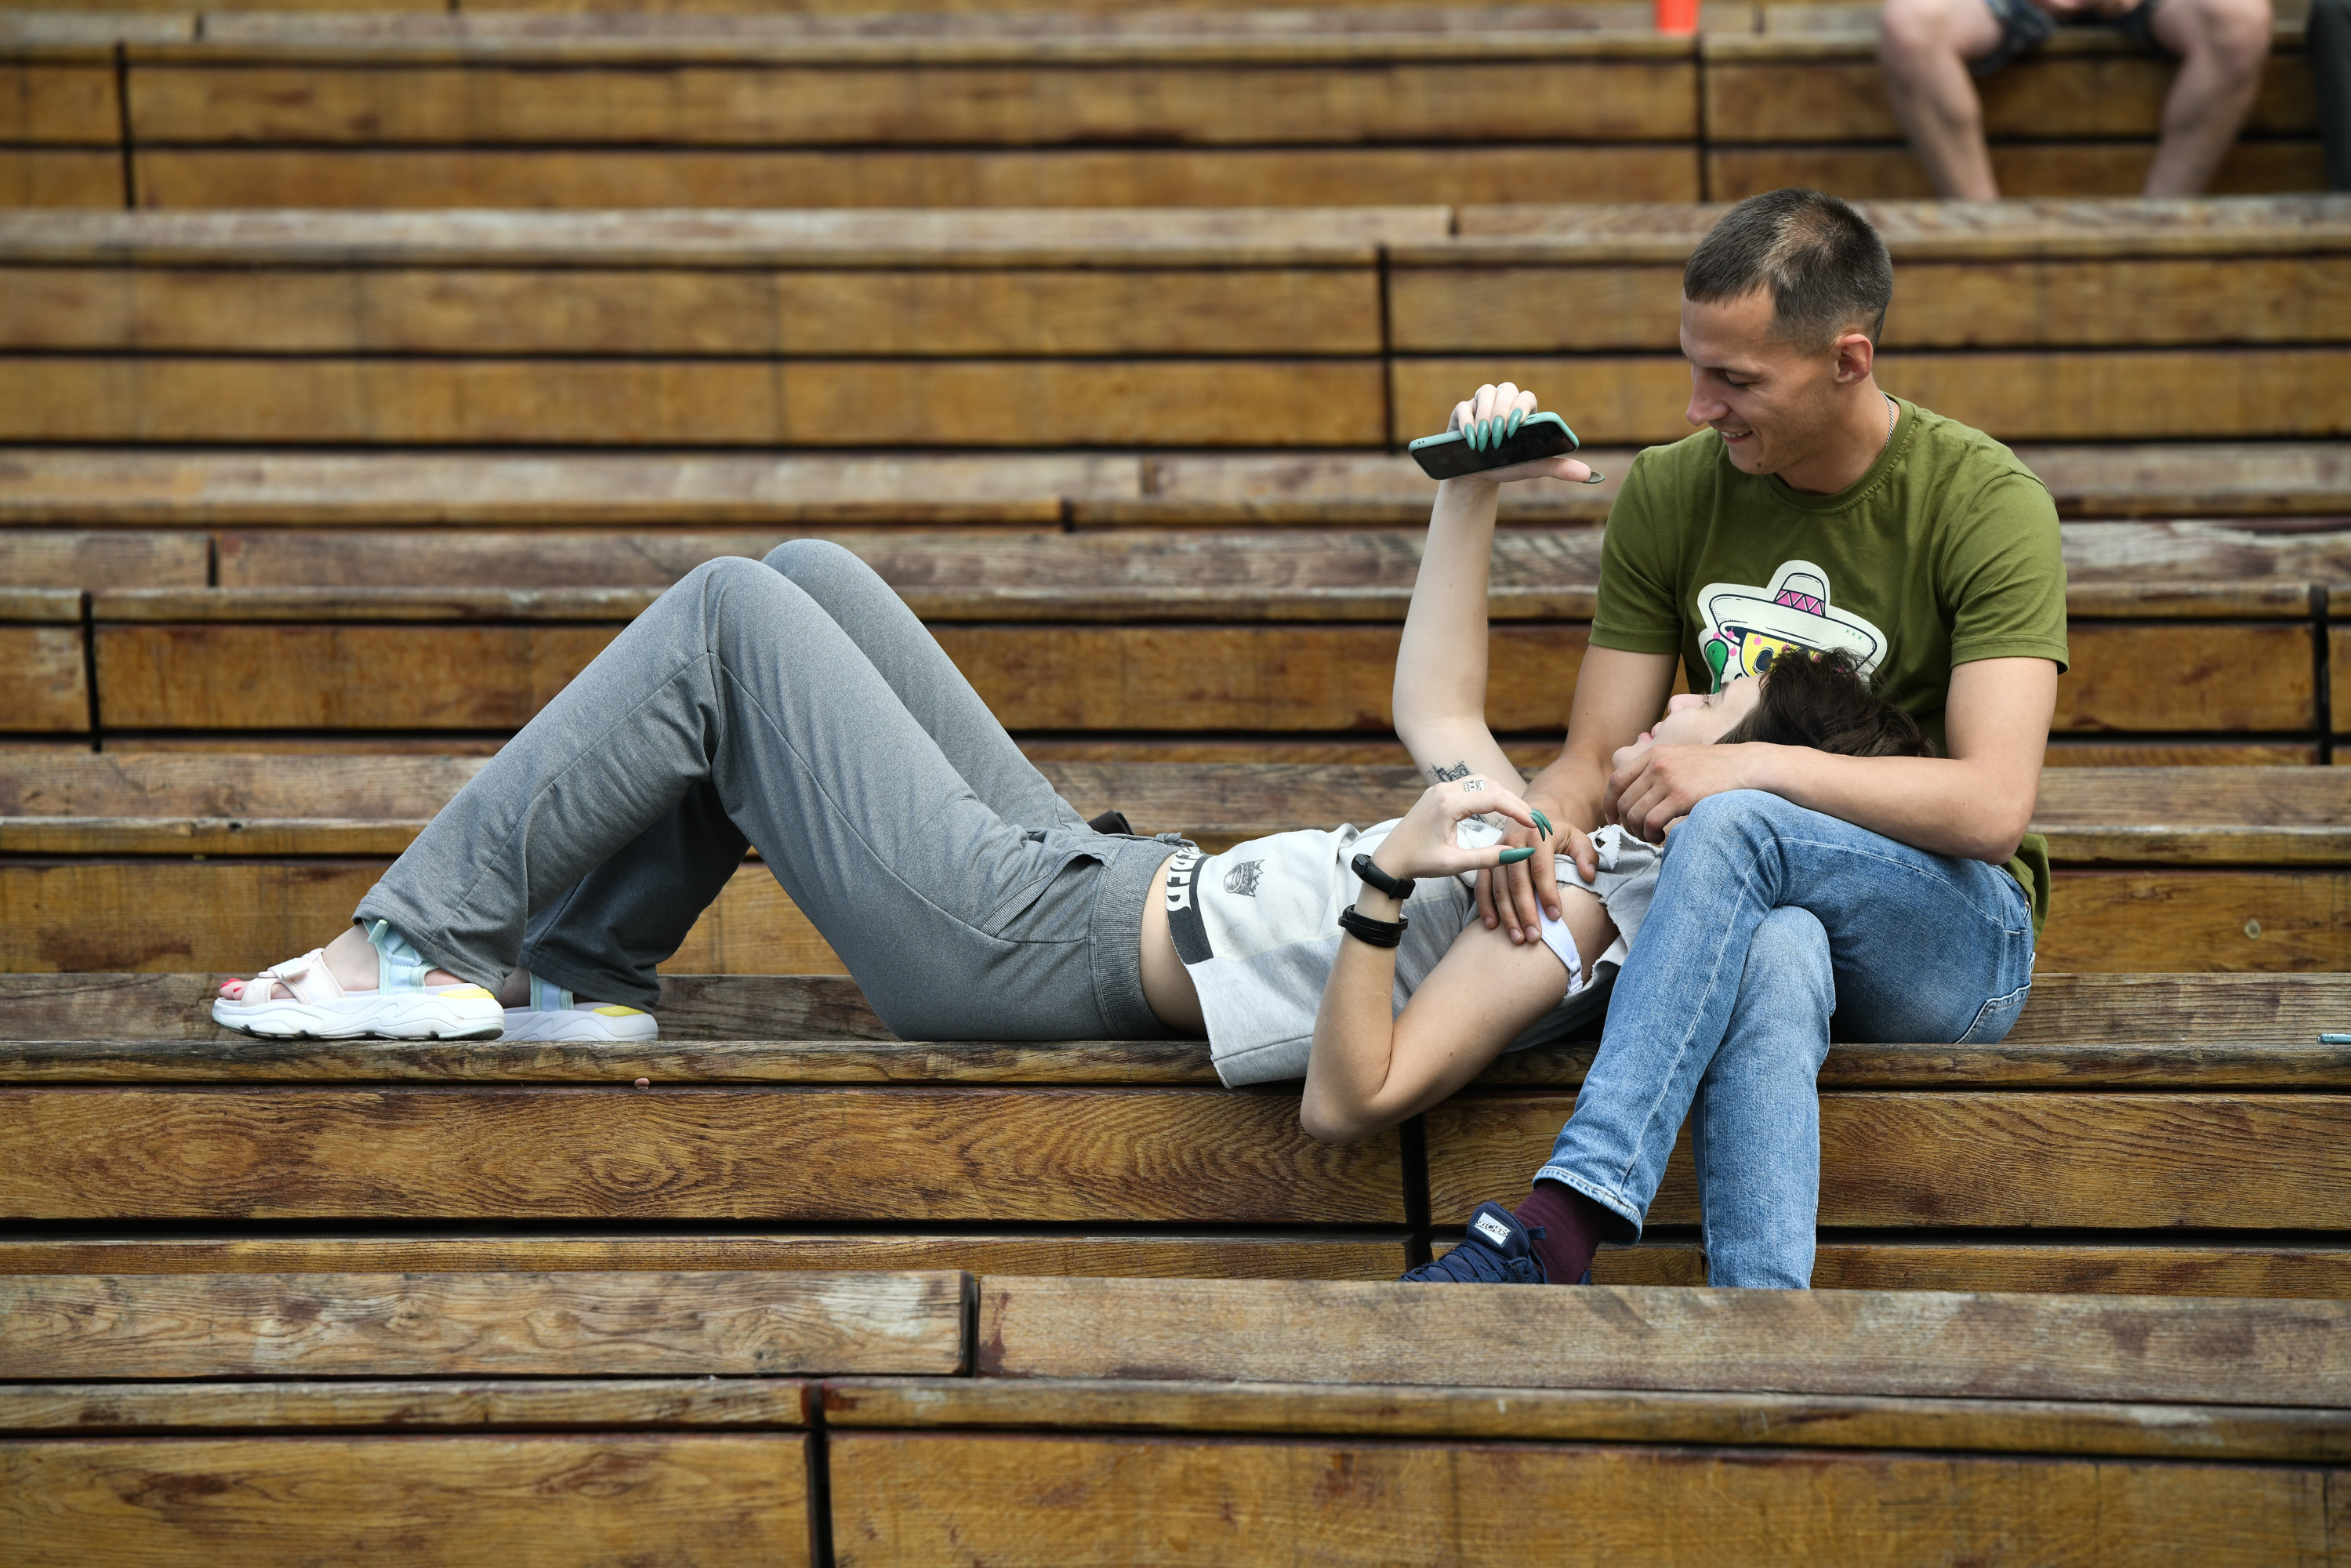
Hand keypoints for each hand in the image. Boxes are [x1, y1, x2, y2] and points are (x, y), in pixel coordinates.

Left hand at [1370, 775, 1545, 884]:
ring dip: (1501, 794)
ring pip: (1480, 782)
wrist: (1390, 859)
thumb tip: (1520, 852)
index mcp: (1448, 804)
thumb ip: (1488, 858)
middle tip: (1532, 818)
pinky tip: (1498, 807)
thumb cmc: (1419, 863)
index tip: (1535, 824)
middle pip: (1490, 786)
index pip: (1494, 798)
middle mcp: (1443, 789)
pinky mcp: (1437, 792)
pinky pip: (1468, 785)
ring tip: (1519, 812)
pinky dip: (1487, 793)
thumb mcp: (1455, 864)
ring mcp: (1439, 788)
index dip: (1518, 810)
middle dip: (1514, 801)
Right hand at [1446, 383, 1598, 485]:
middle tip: (1500, 434)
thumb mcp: (1532, 467)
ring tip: (1485, 439)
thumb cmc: (1507, 466)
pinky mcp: (1462, 411)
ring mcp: (1481, 404)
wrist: (1477, 475)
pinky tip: (1470, 438)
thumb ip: (1558, 468)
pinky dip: (1468, 421)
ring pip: (1485, 392)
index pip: (1526, 397)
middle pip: (1506, 389)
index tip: (1517, 427)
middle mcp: (1503, 401)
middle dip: (1502, 410)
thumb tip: (1587, 475)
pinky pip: (1464, 407)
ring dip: (1485, 414)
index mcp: (1523, 410)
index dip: (1521, 407)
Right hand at [1472, 794, 1583, 945]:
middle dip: (1526, 912)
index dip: (1548, 893)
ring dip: (1507, 915)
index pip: (1542, 869)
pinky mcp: (1487, 861)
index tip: (1555, 917)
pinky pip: (1482, 885)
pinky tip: (1492, 925)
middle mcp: (1514, 843)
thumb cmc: (1558, 833)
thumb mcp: (1577, 837)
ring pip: (1499, 887)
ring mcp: (1497, 853)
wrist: (1530, 816)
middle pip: (1518, 882)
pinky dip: (1485, 906)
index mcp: (1538, 835)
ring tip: (1517, 938)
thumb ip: (1586, 855)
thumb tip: (1589, 876)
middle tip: (1534, 936)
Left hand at [1608, 741, 1768, 842]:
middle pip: (1623, 802)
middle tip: (1638, 834)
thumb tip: (1638, 793)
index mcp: (1653, 755)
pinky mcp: (1680, 797)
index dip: (1609, 803)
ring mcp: (1667, 780)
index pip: (1616, 780)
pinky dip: (1650, 835)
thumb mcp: (1680, 758)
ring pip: (1634, 815)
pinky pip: (1650, 822)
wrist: (1745, 766)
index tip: (1612, 818)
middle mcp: (1656, 765)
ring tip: (1651, 837)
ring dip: (1638, 833)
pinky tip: (1660, 837)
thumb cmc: (1715, 768)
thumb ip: (1657, 769)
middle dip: (1626, 824)